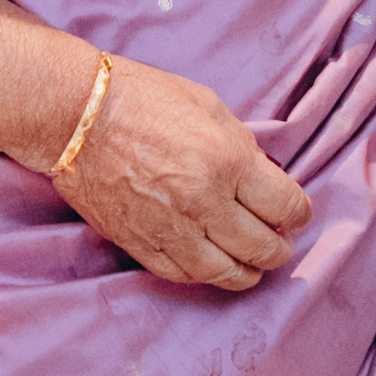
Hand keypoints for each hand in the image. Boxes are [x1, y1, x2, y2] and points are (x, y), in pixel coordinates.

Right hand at [41, 59, 311, 291]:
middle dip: (279, 249)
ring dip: (247, 273)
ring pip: (224, 273)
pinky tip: (213, 268)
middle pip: (261, 246)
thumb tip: (266, 178)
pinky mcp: (140, 244)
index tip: (296, 214)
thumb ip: (243, 147)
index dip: (299, 214)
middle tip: (280, 243)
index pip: (285, 206)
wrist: (76, 115)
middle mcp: (204, 201)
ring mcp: (170, 228)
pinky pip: (182, 275)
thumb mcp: (210, 106)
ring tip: (253, 267)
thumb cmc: (143, 98)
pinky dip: (204, 277)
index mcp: (228, 161)